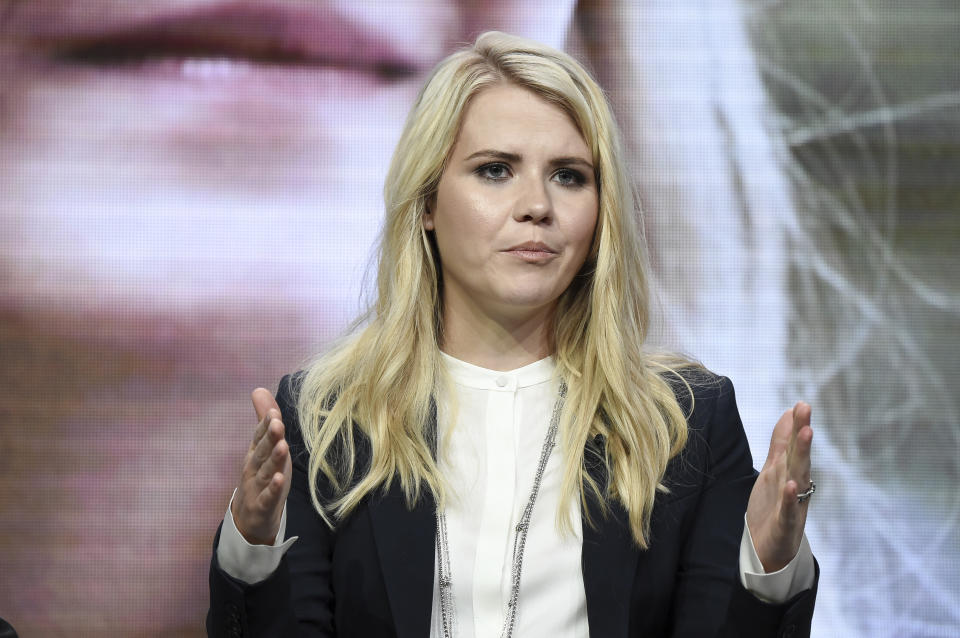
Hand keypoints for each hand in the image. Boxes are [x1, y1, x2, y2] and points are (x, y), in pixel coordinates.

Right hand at [230, 388, 292, 544]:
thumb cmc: (260, 478)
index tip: (273, 412)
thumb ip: (264, 421)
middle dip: (269, 437)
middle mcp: (253, 469)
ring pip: (265, 472)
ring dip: (274, 459)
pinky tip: (279, 479)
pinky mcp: (262, 507)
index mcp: (256, 454)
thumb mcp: (264, 449)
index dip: (266, 425)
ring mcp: (256, 488)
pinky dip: (273, 488)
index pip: (259, 437)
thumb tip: (258, 389)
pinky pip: (268, 497)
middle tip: (277, 423)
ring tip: (282, 446)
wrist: (248, 520)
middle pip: (262, 451)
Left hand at [746, 401, 813, 572]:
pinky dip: (789, 497)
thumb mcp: (775, 470)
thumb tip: (789, 413)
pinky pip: (788, 510)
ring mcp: (793, 505)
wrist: (768, 550)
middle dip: (802, 433)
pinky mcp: (785, 525)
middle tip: (805, 408)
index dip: (797, 425)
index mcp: (791, 472)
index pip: (795, 445)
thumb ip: (781, 443)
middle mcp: (795, 485)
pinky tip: (791, 484)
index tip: (800, 403)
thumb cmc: (774, 506)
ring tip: (806, 434)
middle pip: (800, 456)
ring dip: (802, 456)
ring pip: (798, 478)